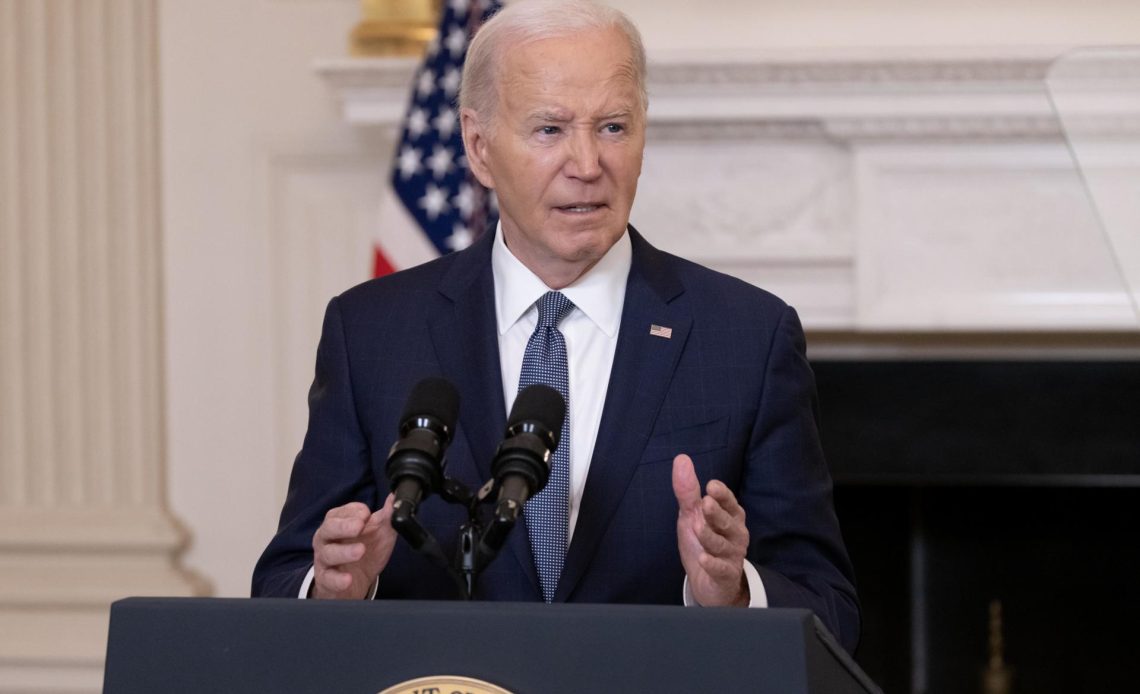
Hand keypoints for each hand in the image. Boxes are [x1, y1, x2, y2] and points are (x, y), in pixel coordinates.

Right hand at [311, 494, 396, 599]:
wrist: (356, 582)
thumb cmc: (365, 551)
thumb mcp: (379, 532)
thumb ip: (386, 515)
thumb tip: (395, 497)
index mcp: (338, 522)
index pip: (341, 512)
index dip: (354, 512)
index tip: (367, 514)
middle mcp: (327, 539)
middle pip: (329, 528)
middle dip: (344, 526)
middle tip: (359, 526)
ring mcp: (325, 559)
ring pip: (328, 553)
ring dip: (344, 552)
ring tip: (360, 551)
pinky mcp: (326, 580)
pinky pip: (328, 579)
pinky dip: (337, 579)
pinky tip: (348, 579)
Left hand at [672, 454, 749, 606]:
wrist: (708, 581)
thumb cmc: (702, 542)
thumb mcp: (692, 514)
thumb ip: (687, 490)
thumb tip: (681, 458)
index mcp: (730, 516)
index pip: (729, 502)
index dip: (722, 495)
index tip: (711, 486)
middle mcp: (735, 534)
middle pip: (728, 522)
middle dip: (717, 513)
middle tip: (706, 504)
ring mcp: (732, 555)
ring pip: (722, 545)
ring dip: (710, 536)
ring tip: (697, 528)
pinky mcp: (726, 575)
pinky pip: (722, 569)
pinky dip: (713, 564)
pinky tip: (703, 558)